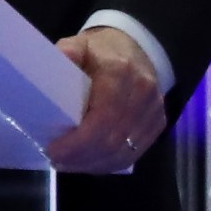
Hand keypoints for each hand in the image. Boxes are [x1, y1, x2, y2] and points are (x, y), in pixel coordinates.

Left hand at [45, 25, 166, 173]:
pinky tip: (88, 163)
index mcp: (121, 72)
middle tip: (56, 159)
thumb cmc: (102, 52)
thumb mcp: (80, 45)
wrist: (138, 49)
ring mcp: (153, 111)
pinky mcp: (157, 124)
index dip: (78, 142)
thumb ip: (67, 53)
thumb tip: (57, 61)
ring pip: (122, 152)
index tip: (53, 149)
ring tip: (67, 163)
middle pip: (112, 140)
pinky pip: (132, 155)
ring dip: (92, 164)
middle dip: (80, 157)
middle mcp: (142, 93)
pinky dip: (107, 164)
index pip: (103, 117)